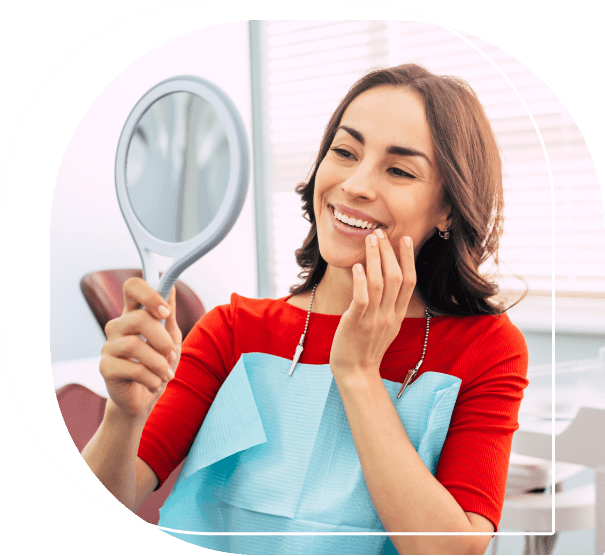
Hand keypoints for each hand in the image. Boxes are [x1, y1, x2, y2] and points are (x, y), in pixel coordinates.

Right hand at [100, 278, 181, 418]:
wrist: (145, 398)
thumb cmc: (158, 363)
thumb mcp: (170, 336)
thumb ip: (169, 313)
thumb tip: (171, 286)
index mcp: (134, 313)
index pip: (132, 287)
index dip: (149, 294)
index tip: (165, 312)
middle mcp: (118, 326)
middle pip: (139, 318)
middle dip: (162, 339)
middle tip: (171, 354)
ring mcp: (108, 346)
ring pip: (135, 345)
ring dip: (159, 363)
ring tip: (166, 374)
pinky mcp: (105, 367)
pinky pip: (133, 369)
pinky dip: (152, 379)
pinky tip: (156, 384)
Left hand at [329, 230, 415, 380]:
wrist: (356, 372)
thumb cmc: (366, 347)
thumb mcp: (385, 326)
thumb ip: (389, 306)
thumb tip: (387, 282)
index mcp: (398, 315)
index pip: (409, 282)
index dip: (408, 259)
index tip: (405, 239)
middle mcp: (389, 315)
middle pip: (395, 277)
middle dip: (389, 252)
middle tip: (381, 233)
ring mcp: (373, 319)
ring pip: (379, 283)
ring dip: (375, 258)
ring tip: (370, 240)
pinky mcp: (356, 323)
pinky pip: (362, 298)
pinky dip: (362, 280)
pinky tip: (359, 266)